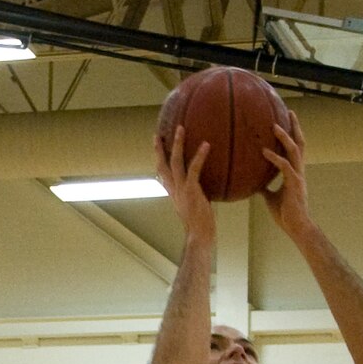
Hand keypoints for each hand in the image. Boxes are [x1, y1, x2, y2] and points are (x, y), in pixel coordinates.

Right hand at [157, 126, 214, 244]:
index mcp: (173, 193)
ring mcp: (181, 189)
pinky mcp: (191, 190)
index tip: (156, 148)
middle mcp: (174, 189)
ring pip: (175, 162)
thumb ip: (196, 194)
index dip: (158, 160)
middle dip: (159, 149)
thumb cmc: (201, 224)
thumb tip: (206, 187)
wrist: (199, 235)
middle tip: (158, 134)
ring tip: (181, 128)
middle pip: (162, 165)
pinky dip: (199, 156)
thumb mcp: (195, 205)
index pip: (161, 174)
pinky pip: (194, 169)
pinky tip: (206, 145)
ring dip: (177, 144)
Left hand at [259, 119, 312, 235]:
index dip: (293, 134)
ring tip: (274, 126)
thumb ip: (264, 187)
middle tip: (289, 112)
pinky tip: (264, 152)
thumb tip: (253, 184)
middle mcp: (298, 171)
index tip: (287, 119)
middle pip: (300, 143)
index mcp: (294, 173)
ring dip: (285, 137)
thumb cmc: (285, 214)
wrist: (296, 228)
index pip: (296, 148)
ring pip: (295, 151)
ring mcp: (298, 177)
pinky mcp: (294, 184)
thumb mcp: (270, 197)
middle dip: (296, 127)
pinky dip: (275, 158)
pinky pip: (284, 167)